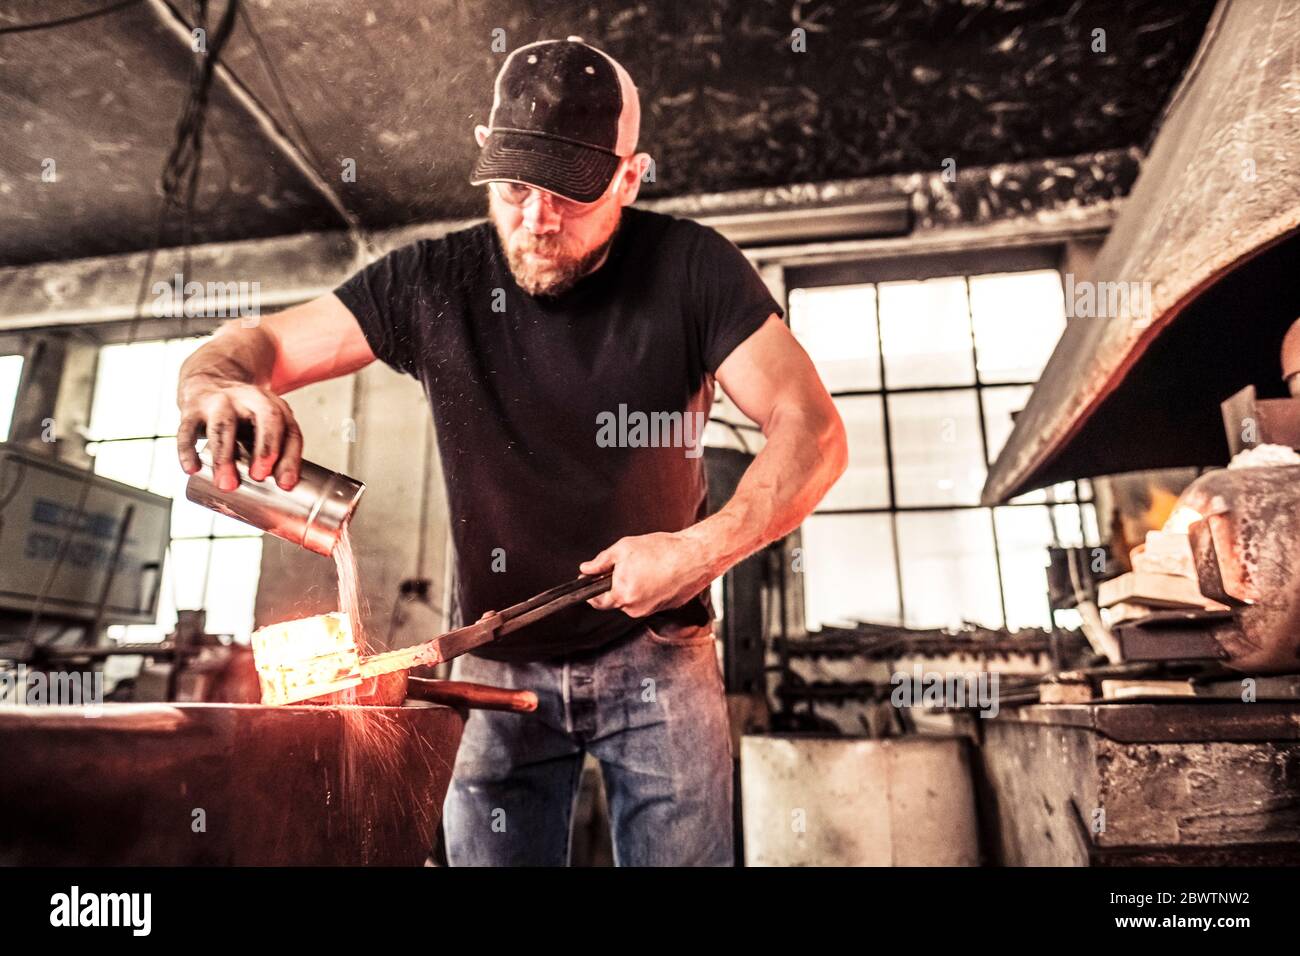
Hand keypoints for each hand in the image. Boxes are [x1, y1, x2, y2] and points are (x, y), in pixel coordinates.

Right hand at [176, 377, 303, 491]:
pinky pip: (187, 430)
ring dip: (225, 457)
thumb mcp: (266, 428)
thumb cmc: (245, 416)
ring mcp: (220, 402)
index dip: (290, 458)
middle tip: (259, 477)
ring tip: (226, 484)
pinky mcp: (192, 409)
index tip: (285, 484)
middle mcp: (250, 399)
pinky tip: (192, 469)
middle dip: (265, 449)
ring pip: (223, 426)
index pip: (289, 430)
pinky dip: (188, 451)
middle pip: (265, 418)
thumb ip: (275, 455)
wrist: (211, 380)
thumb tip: (280, 498)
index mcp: (274, 406)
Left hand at [579, 531, 718, 617]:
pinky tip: (657, 572)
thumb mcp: (624, 549)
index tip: (589, 580)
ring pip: (634, 599)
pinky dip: (649, 588)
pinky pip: (649, 599)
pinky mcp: (666, 607)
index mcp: (623, 595)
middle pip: (617, 599)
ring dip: (633, 586)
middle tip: (624, 564)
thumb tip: (585, 569)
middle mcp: (636, 608)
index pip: (598, 602)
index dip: (590, 590)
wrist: (696, 556)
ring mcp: (652, 610)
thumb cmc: (662, 550)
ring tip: (645, 566)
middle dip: (616, 584)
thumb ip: (601, 562)